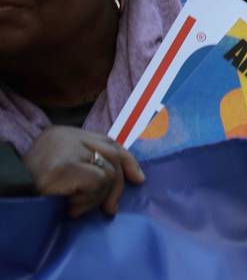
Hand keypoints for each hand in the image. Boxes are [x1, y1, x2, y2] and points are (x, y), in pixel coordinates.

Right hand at [22, 126, 145, 216]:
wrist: (9, 197)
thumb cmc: (35, 190)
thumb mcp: (66, 170)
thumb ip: (92, 165)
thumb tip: (133, 177)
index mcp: (66, 133)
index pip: (108, 141)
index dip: (128, 160)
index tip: (138, 179)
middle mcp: (66, 136)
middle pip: (113, 154)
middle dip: (118, 184)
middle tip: (111, 208)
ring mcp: (65, 150)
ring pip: (108, 172)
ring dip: (97, 197)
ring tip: (77, 206)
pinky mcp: (66, 167)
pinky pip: (97, 182)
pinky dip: (88, 200)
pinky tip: (71, 207)